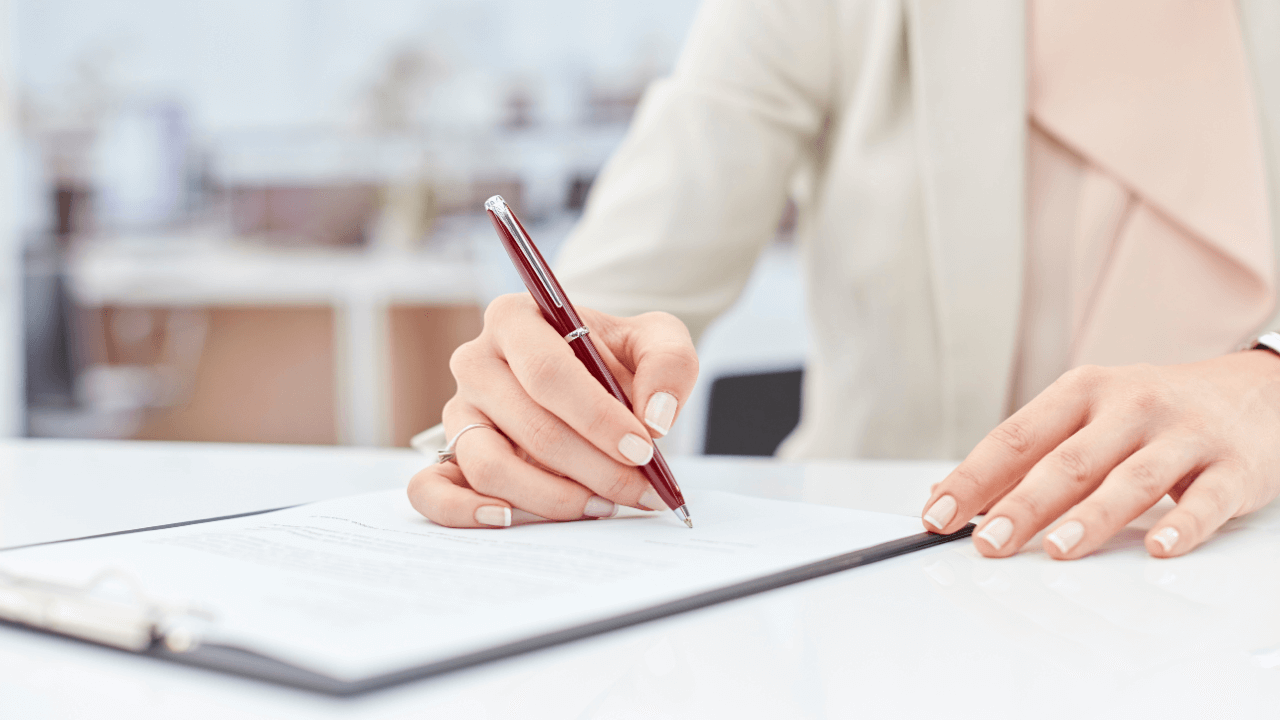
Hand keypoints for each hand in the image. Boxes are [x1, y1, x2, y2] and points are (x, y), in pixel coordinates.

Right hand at [408, 293, 697, 527]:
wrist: (589, 375)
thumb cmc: (615, 356)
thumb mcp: (656, 338)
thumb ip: (668, 364)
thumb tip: (654, 417)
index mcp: (514, 319)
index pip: (548, 373)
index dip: (597, 418)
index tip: (641, 449)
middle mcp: (475, 362)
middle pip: (530, 426)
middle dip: (594, 467)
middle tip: (639, 491)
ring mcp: (458, 412)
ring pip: (490, 465)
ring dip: (551, 498)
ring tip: (600, 506)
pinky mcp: (448, 455)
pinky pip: (430, 490)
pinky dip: (464, 512)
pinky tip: (512, 519)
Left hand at [920, 351, 1279, 558]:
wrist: (1259, 390)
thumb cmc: (1154, 412)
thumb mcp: (1087, 417)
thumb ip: (1025, 456)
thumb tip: (951, 493)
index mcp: (1082, 391)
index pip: (1015, 437)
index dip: (974, 478)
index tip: (938, 513)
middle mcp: (1130, 405)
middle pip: (1067, 461)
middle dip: (1021, 505)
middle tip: (987, 543)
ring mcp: (1183, 435)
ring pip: (1131, 479)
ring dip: (1092, 517)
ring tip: (1058, 550)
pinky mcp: (1234, 466)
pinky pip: (1207, 499)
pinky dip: (1183, 525)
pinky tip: (1160, 548)